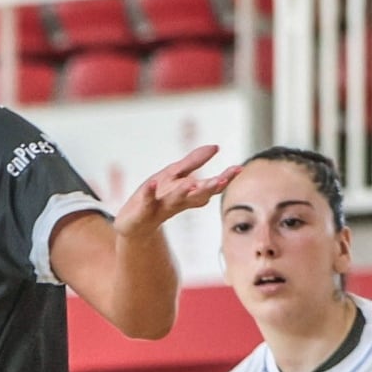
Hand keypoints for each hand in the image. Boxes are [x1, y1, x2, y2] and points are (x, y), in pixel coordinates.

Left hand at [117, 145, 237, 236]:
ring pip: (175, 200)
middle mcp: (178, 201)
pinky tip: (152, 183)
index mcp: (188, 193)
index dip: (225, 179)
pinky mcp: (141, 212)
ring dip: (183, 192)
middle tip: (222, 180)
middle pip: (196, 195)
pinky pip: (146, 202)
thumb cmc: (156, 197)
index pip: (210, 186)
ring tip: (191, 184)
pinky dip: (149, 193)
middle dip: (209, 187)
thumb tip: (216, 146)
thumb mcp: (174, 175)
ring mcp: (160, 207)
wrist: (132, 225)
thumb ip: (194, 162)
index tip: (239, 169)